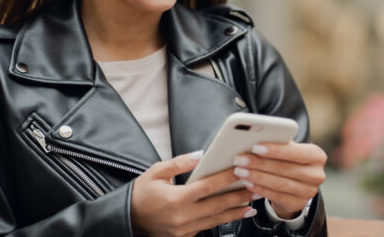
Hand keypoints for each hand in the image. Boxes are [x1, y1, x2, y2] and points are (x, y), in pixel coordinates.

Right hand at [131, 151, 257, 236]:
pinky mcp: (184, 236)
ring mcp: (183, 230)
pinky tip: (232, 214)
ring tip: (251, 204)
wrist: (127, 217)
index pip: (208, 187)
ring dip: (235, 212)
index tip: (240, 171)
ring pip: (215, 220)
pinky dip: (221, 220)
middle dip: (239, 197)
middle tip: (255, 188)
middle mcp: (182, 217)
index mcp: (175, 199)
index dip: (226, 178)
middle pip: (217, 206)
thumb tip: (201, 155)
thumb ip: (180, 163)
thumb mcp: (156, 171)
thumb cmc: (141, 193)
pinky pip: (206, 227)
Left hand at [232, 142, 326, 218]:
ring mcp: (309, 192)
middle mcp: (316, 175)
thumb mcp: (287, 149)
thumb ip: (278, 142)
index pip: (295, 152)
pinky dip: (260, 189)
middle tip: (240, 159)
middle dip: (259, 164)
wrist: (296, 183)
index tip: (255, 147)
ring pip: (279, 184)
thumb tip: (255, 137)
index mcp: (317, 155)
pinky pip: (276, 196)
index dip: (275, 150)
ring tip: (240, 171)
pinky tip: (248, 183)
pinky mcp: (299, 204)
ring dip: (256, 177)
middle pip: (284, 169)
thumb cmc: (288, 159)